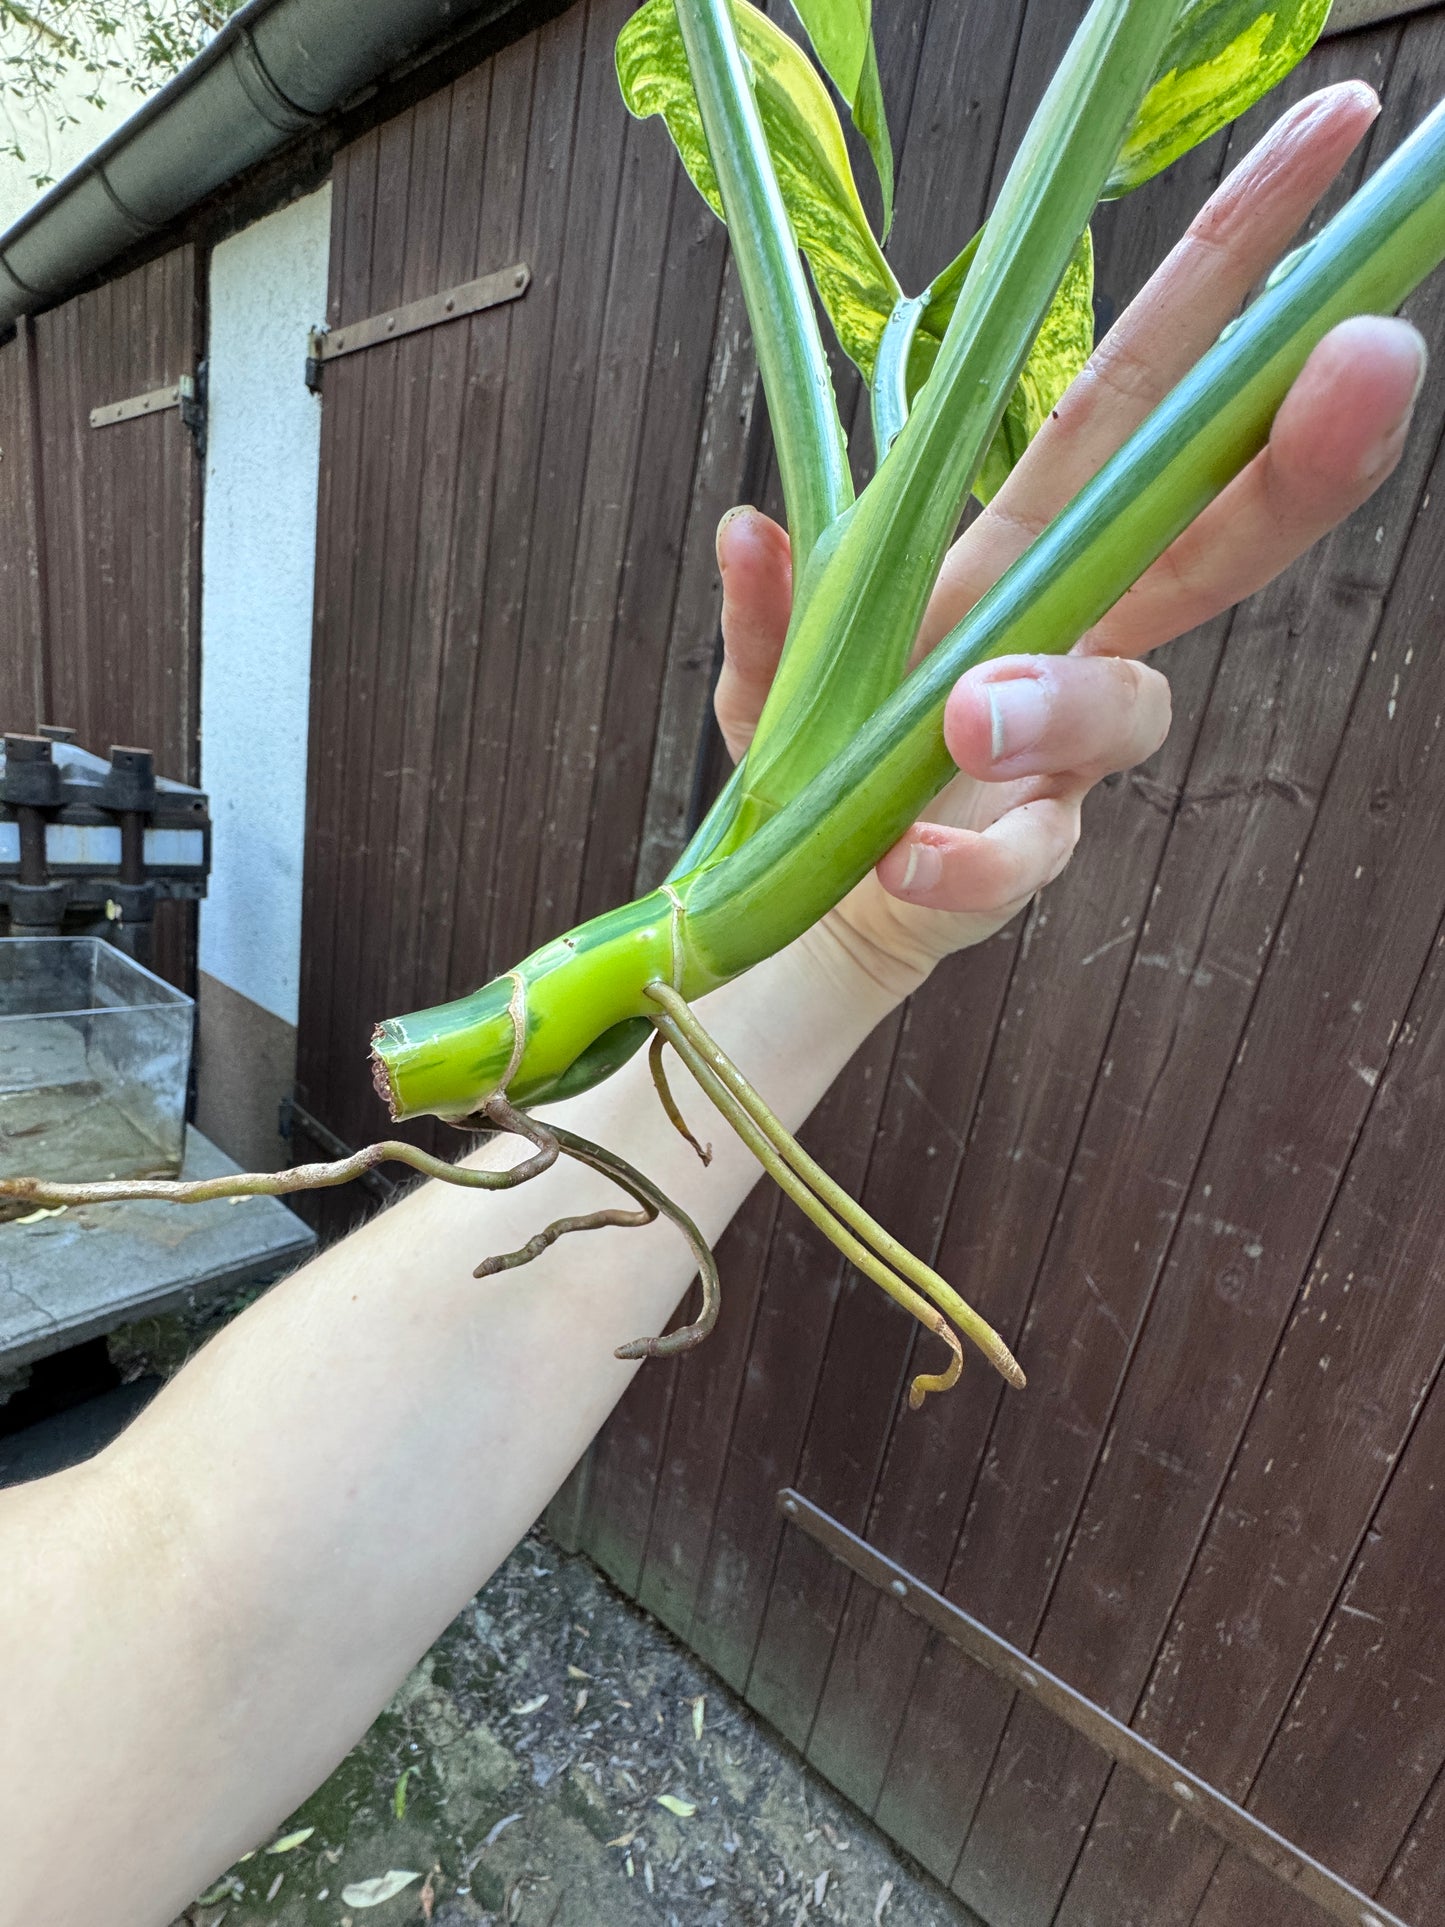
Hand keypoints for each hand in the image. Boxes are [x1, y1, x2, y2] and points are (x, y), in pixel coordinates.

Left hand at [715, 81, 1426, 1000]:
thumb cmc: (828, 752)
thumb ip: (768, 607)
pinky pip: (1017, 860)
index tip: (1330, 144)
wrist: (825, 896)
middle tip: (1367, 361)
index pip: (1138, 401)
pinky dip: (961, 864)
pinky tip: (904, 861)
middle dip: (1295, 445)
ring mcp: (1068, 754)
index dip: (1223, 281)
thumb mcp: (776, 668)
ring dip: (1065, 697)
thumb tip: (744, 528)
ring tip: (972, 715)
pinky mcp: (1028, 858)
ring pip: (1128, 705)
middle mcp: (1075, 638)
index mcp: (1024, 553)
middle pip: (1209, 530)